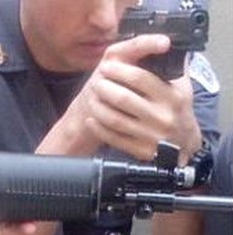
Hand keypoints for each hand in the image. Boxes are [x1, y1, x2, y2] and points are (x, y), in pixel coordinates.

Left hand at [57, 35, 201, 161]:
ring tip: (92, 97)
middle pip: (123, 98)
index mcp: (173, 96)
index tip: (106, 66)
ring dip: (98, 106)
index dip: (120, 70)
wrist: (184, 144)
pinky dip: (98, 126)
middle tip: (96, 80)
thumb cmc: (177, 109)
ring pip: (114, 118)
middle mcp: (162, 116)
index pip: (141, 78)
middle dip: (104, 87)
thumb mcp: (181, 87)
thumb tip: (158, 41)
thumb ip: (170, 67)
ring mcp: (150, 135)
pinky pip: (112, 136)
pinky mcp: (139, 150)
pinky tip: (92, 118)